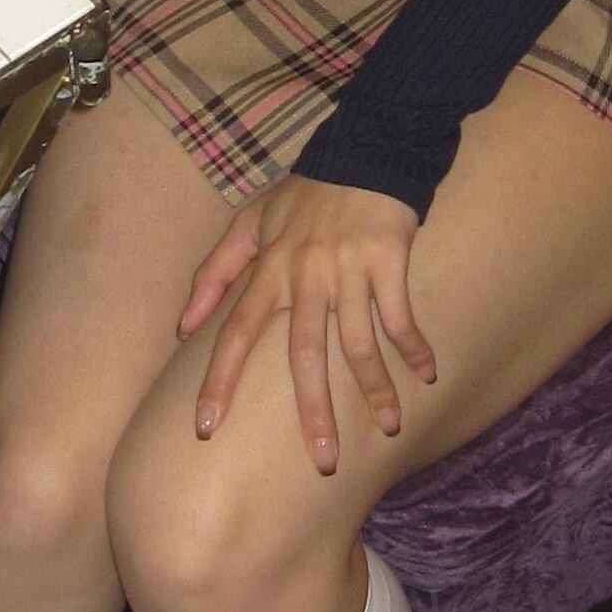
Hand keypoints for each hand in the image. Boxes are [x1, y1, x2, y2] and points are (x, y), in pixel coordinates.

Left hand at [177, 174, 436, 474]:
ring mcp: (348, 268)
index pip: (235, 331)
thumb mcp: (249, 221)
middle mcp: (305, 274)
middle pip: (305, 354)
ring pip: (359, 343)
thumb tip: (182, 328)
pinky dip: (414, 347)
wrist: (364, 149)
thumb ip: (213, 273)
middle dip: (313, 411)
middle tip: (323, 462)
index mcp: (268, 267)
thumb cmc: (305, 193)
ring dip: (376, 391)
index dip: (218, 380)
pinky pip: (400, 315)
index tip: (206, 428)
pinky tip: (429, 376)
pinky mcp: (387, 259)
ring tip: (389, 428)